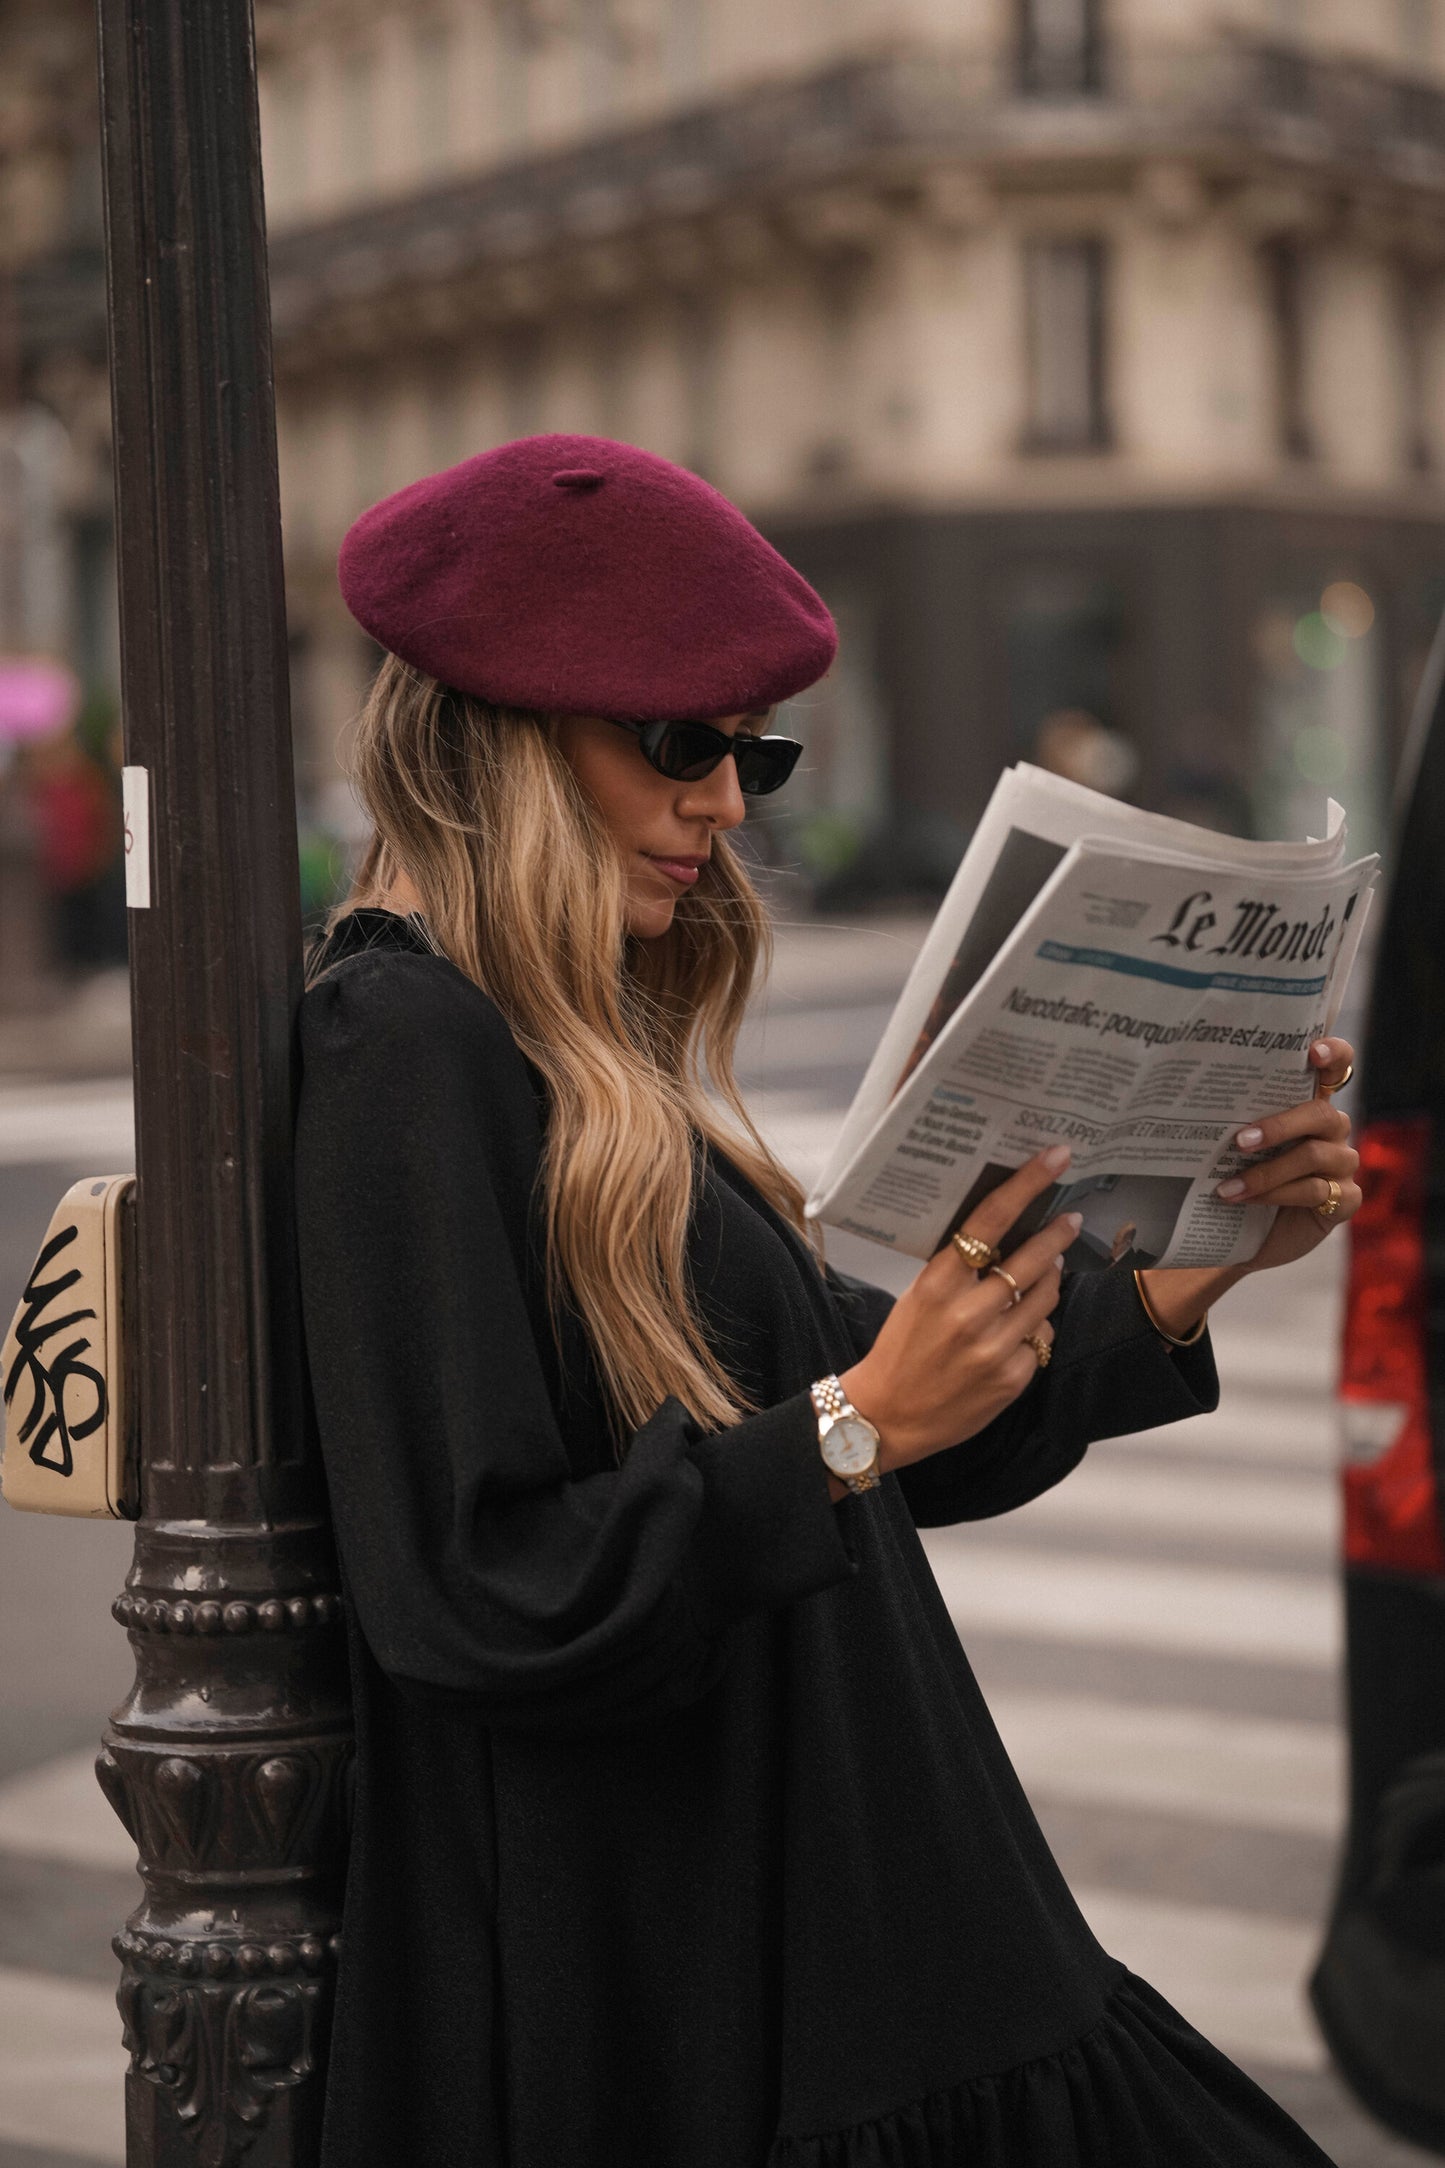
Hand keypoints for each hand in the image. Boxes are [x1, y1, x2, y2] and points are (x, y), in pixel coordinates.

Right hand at [839, 1145, 1083, 1473]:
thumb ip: (959, 1271)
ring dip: (1049, 1283)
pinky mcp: (1012, 1379)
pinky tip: (1015, 1337)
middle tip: (1070, 1221)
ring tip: (1042, 1279)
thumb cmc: (901, 1349)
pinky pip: (1041, 1340)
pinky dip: (1034, 1333)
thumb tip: (1005, 1237)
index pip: (989, 1222)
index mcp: (937, 1285)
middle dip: (1057, 1236)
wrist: (887, 1415)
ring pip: (1045, 1298)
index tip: (1055, 1158)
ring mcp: (994, 1348)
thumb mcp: (918, 1298)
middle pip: (1032, 1259)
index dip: (1026, 1184)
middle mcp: (968, 1314)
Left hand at [1213, 1034, 1360, 1275]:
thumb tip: (1188, 1101)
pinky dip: (1276, 1195)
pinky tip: (1245, 1201)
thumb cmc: (1243, 1179)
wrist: (1252, 1236)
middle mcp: (1332, 1129)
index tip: (1312, 1052)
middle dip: (1278, 1126)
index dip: (1333, 1054)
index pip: (1336, 1066)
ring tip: (1227, 1187)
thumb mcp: (1236, 1148)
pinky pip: (1315, 1191)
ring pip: (1314, 1155)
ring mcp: (1343, 1163)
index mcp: (1308, 1105)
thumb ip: (1233, 1121)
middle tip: (1239, 1140)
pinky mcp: (1346, 1199)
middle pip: (1320, 1113)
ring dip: (1266, 1172)